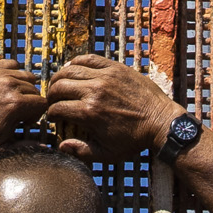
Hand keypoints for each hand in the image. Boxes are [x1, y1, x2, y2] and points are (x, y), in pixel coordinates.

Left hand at [0, 59, 44, 155]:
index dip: (36, 115)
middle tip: (15, 114)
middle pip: (34, 90)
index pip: (42, 103)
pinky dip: (13, 72)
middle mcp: (9, 86)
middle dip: (29, 103)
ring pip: (25, 76)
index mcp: (15, 104)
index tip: (24, 122)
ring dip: (23, 88)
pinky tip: (6, 85)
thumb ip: (24, 147)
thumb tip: (43, 147)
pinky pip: (11, 64)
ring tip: (11, 99)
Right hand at [41, 53, 179, 161]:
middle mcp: (94, 92)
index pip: (58, 108)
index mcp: (89, 113)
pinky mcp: (116, 68)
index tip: (53, 116)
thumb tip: (61, 145)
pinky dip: (77, 62)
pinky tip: (73, 68)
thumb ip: (82, 151)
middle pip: (59, 87)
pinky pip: (90, 59)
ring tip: (59, 85)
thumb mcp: (108, 154)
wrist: (161, 122)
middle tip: (53, 100)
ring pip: (70, 70)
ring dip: (60, 78)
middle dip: (51, 95)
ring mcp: (105, 77)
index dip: (51, 113)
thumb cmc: (135, 140)